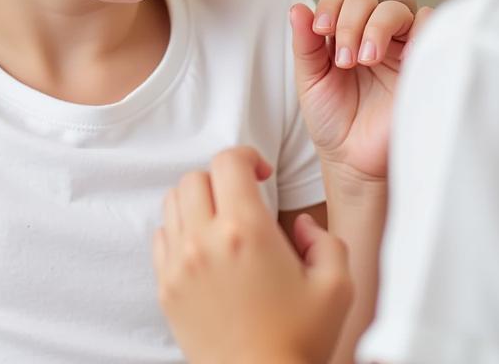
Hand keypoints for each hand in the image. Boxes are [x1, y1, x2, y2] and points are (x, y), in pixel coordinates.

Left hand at [154, 147, 352, 363]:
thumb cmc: (300, 342)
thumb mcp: (337, 286)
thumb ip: (325, 240)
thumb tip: (301, 226)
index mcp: (246, 231)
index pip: (228, 161)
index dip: (247, 157)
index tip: (262, 174)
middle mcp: (205, 240)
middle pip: (196, 176)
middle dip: (222, 179)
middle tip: (243, 199)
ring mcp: (179, 264)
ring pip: (174, 202)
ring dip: (197, 202)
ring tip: (222, 222)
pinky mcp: (166, 288)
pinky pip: (161, 237)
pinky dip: (179, 232)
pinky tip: (204, 249)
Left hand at [292, 0, 431, 180]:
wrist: (355, 161)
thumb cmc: (333, 120)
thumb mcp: (310, 79)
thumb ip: (305, 44)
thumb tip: (297, 9)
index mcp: (345, 32)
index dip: (331, 5)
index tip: (320, 30)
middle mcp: (373, 34)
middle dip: (351, 21)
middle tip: (344, 58)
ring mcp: (400, 46)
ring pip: (398, 6)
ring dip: (377, 25)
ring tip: (365, 59)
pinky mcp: (424, 61)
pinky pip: (433, 27)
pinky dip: (420, 28)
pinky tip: (402, 54)